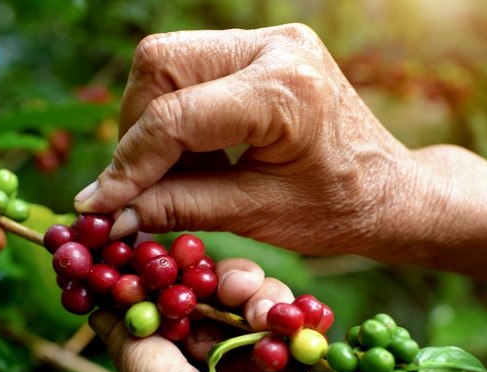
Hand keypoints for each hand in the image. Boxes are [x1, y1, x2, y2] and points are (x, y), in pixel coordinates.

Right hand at [74, 23, 413, 259]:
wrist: (387, 192)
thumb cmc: (336, 210)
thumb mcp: (255, 215)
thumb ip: (178, 209)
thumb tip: (111, 214)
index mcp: (284, 90)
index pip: (175, 117)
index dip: (128, 166)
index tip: (99, 206)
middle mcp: (275, 46)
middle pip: (159, 65)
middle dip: (134, 132)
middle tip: (137, 185)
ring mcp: (269, 41)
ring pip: (168, 62)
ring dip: (153, 124)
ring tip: (172, 176)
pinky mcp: (262, 51)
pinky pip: (192, 71)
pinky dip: (177, 117)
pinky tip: (194, 157)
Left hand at [88, 257, 390, 371]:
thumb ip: (138, 356)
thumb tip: (104, 309)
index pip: (156, 330)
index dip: (159, 292)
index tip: (162, 255)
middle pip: (205, 319)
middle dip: (218, 294)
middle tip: (236, 283)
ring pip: (247, 320)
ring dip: (259, 305)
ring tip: (269, 307)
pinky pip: (286, 336)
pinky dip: (292, 322)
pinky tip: (300, 319)